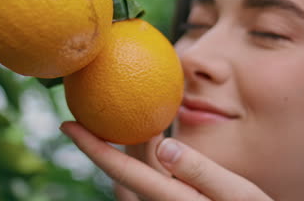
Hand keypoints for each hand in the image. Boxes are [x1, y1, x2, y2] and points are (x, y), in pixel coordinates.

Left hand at [60, 121, 272, 200]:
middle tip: (106, 111)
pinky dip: (141, 160)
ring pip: (133, 176)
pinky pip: (146, 179)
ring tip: (126, 126)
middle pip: (125, 168)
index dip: (91, 147)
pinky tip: (153, 145)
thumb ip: (202, 172)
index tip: (66, 124)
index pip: (122, 169)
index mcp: (171, 198)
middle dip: (111, 141)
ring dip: (125, 151)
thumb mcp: (236, 194)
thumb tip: (163, 144)